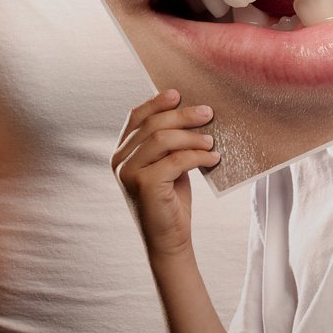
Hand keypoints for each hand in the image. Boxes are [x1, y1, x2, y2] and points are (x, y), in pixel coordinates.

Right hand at [112, 90, 220, 260]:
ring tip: (211, 142)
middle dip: (183, 116)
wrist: (169, 239)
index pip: (135, 117)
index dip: (156, 102)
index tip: (178, 94)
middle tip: (208, 113)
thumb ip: (168, 142)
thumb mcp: (167, 164)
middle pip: (152, 124)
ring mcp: (128, 173)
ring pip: (162, 138)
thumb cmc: (171, 198)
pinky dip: (198, 156)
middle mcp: (119, 161)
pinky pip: (175, 160)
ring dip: (192, 137)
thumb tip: (192, 111)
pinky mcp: (144, 185)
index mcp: (122, 152)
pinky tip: (212, 158)